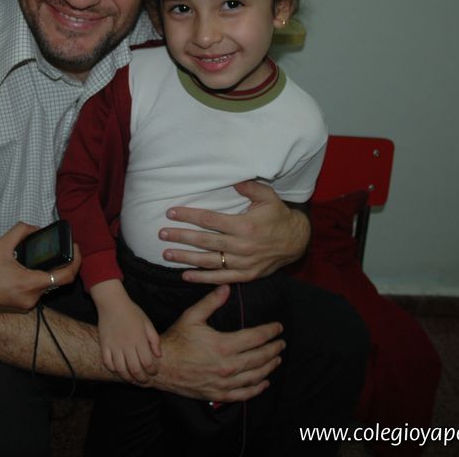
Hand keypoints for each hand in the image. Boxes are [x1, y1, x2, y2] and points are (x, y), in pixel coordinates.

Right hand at [0, 222, 81, 312]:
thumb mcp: (0, 245)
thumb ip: (21, 231)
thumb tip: (35, 228)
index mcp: (29, 284)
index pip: (65, 276)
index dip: (75, 261)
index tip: (75, 247)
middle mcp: (31, 299)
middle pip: (56, 279)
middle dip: (57, 262)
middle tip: (52, 247)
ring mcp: (25, 306)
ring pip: (45, 285)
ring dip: (44, 270)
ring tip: (33, 256)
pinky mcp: (19, 308)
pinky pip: (35, 291)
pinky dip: (34, 279)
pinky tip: (23, 268)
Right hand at [91, 280, 161, 383]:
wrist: (112, 303)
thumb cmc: (132, 312)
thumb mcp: (147, 322)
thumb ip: (154, 339)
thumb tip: (159, 355)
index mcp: (139, 339)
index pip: (147, 362)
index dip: (152, 371)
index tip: (153, 373)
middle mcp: (127, 345)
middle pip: (135, 369)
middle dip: (141, 379)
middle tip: (144, 381)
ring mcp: (114, 346)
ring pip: (121, 369)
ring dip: (127, 377)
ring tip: (132, 379)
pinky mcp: (104, 345)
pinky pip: (107, 362)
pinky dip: (113, 369)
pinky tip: (118, 370)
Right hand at [148, 285, 284, 401]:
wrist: (160, 367)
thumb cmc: (175, 340)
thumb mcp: (191, 317)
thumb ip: (211, 302)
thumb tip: (226, 288)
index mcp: (223, 345)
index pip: (256, 337)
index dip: (270, 332)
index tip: (278, 328)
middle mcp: (227, 365)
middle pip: (260, 357)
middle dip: (274, 349)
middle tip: (281, 343)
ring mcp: (224, 382)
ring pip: (255, 376)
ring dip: (269, 367)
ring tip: (277, 360)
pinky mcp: (218, 394)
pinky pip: (243, 394)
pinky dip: (256, 389)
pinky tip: (264, 383)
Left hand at [159, 180, 309, 283]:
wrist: (296, 241)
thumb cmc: (278, 215)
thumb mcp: (268, 196)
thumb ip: (249, 187)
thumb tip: (231, 180)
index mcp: (244, 225)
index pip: (209, 220)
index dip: (188, 216)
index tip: (171, 213)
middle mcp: (241, 246)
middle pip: (204, 241)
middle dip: (181, 237)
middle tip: (161, 234)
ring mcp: (243, 263)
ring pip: (209, 261)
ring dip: (186, 258)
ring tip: (166, 254)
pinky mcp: (246, 275)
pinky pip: (220, 278)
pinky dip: (202, 278)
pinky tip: (185, 276)